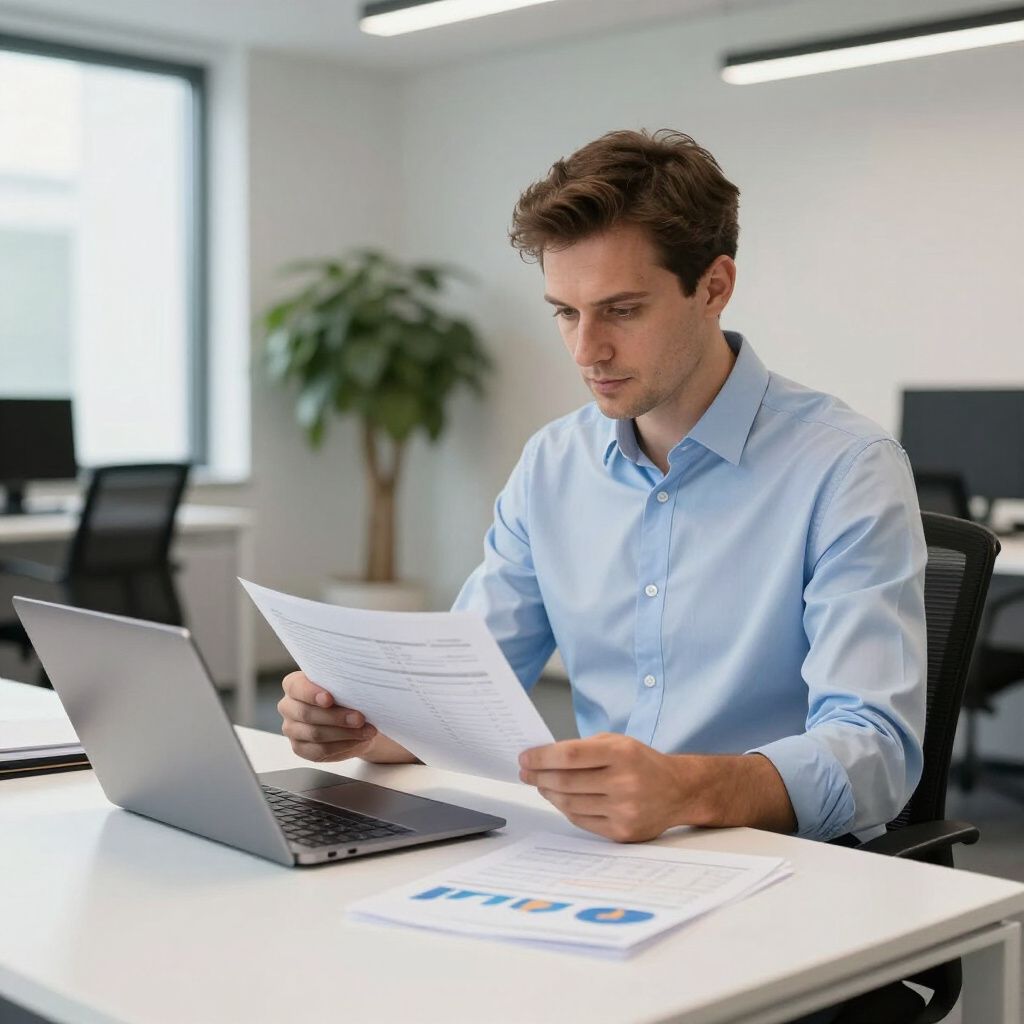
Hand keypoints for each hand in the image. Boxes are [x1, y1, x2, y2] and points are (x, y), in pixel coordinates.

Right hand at [278, 671, 379, 762]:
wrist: (354, 719)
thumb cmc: (345, 696)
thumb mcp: (344, 685)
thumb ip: (342, 684)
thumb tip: (355, 686)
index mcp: (294, 685)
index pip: (296, 687)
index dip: (311, 693)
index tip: (329, 699)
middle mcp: (288, 706)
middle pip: (307, 714)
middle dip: (336, 717)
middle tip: (359, 718)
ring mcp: (292, 729)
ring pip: (315, 734)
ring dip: (344, 733)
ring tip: (366, 730)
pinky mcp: (300, 748)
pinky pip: (320, 750)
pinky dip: (343, 745)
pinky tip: (357, 740)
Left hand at [519, 733, 690, 842]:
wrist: (679, 790)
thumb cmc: (643, 763)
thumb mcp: (618, 742)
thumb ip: (583, 747)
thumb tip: (544, 758)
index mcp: (622, 754)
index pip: (571, 755)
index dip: (542, 757)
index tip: (525, 758)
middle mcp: (624, 783)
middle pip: (566, 782)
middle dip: (538, 776)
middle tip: (526, 772)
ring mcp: (624, 810)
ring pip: (570, 803)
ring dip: (548, 793)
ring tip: (541, 784)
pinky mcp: (622, 832)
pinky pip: (581, 821)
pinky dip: (565, 808)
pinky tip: (559, 798)